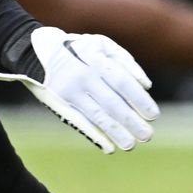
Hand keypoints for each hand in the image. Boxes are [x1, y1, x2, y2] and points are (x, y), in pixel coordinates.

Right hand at [0, 26, 158, 152]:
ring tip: (131, 145)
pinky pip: (79, 122)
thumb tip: (146, 85)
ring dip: (116, 133)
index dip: (139, 100)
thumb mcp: (102, 44)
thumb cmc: (79, 49)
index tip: (154, 115)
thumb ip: (126, 62)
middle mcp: (84, 77)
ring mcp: (70, 92)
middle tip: (148, 136)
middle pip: (112, 103)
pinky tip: (108, 147)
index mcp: (97, 61)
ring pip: (97, 116)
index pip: (123, 83)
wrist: (38, 52)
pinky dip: (94, 136)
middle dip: (131, 121)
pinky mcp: (60, 104)